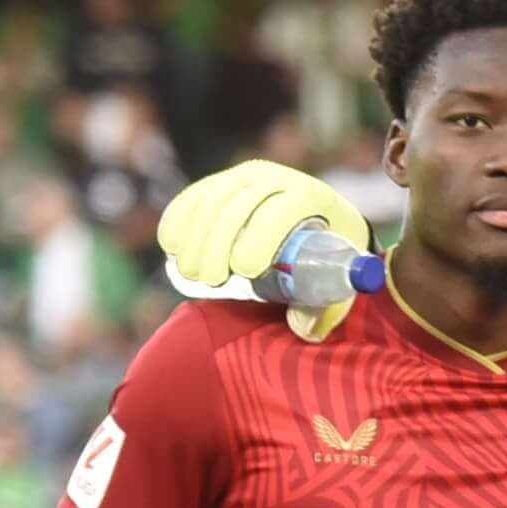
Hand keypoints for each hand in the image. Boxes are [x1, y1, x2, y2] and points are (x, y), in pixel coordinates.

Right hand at [158, 157, 366, 340]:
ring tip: (190, 273)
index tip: (245, 271)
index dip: (259, 238)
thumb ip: (326, 309)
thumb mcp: (336, 276)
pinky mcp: (220, 181)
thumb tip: (304, 330)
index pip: (279, 212)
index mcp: (310, 195)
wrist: (319, 217)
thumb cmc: (329, 255)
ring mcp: (244, 177)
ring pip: (209, 201)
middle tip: (211, 281)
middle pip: (236, 207)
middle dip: (216, 245)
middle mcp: (275, 177)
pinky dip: (177, 219)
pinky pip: (191, 196)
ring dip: (193, 238)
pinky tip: (170, 245)